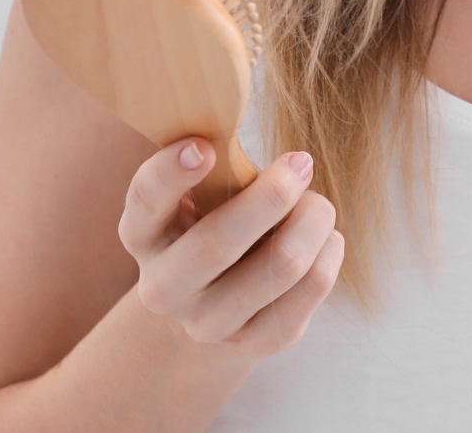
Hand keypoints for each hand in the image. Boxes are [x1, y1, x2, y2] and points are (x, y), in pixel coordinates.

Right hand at [119, 138, 344, 356]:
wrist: (213, 297)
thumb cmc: (214, 215)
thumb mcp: (200, 188)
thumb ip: (218, 160)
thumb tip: (252, 128)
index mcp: (143, 233)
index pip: (146, 200)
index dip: (171, 173)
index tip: (205, 146)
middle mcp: (163, 287)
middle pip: (217, 244)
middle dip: (272, 195)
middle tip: (301, 162)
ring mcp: (206, 323)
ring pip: (279, 266)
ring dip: (312, 220)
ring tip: (316, 203)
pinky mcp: (254, 342)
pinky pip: (308, 292)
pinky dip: (328, 253)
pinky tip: (327, 237)